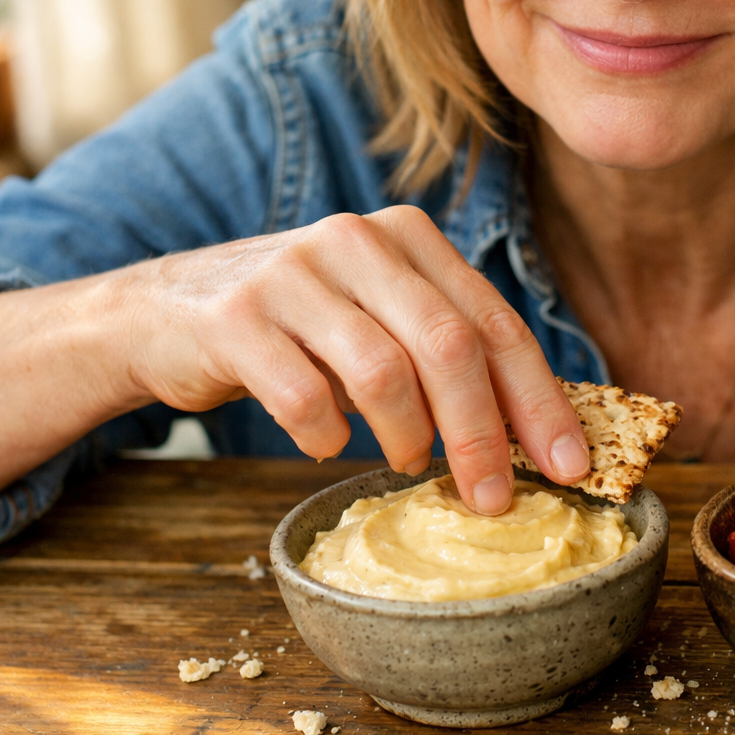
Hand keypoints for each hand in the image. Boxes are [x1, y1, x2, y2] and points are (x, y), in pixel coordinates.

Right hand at [121, 206, 588, 513]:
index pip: (495, 324)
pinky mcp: (236, 317)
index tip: (569, 466)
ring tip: (405, 460)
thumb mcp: (380, 317)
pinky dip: (326, 436)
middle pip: (449, 347)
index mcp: (409, 236)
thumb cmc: (301, 329)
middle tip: (492, 497)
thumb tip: (535, 435)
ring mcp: (293, 273)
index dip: (538, 400)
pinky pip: (304, 397)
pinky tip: (326, 443)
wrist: (165, 311)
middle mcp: (356, 240)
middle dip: (482, 434)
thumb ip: (448, 352)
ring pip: (383, 372)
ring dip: (406, 437)